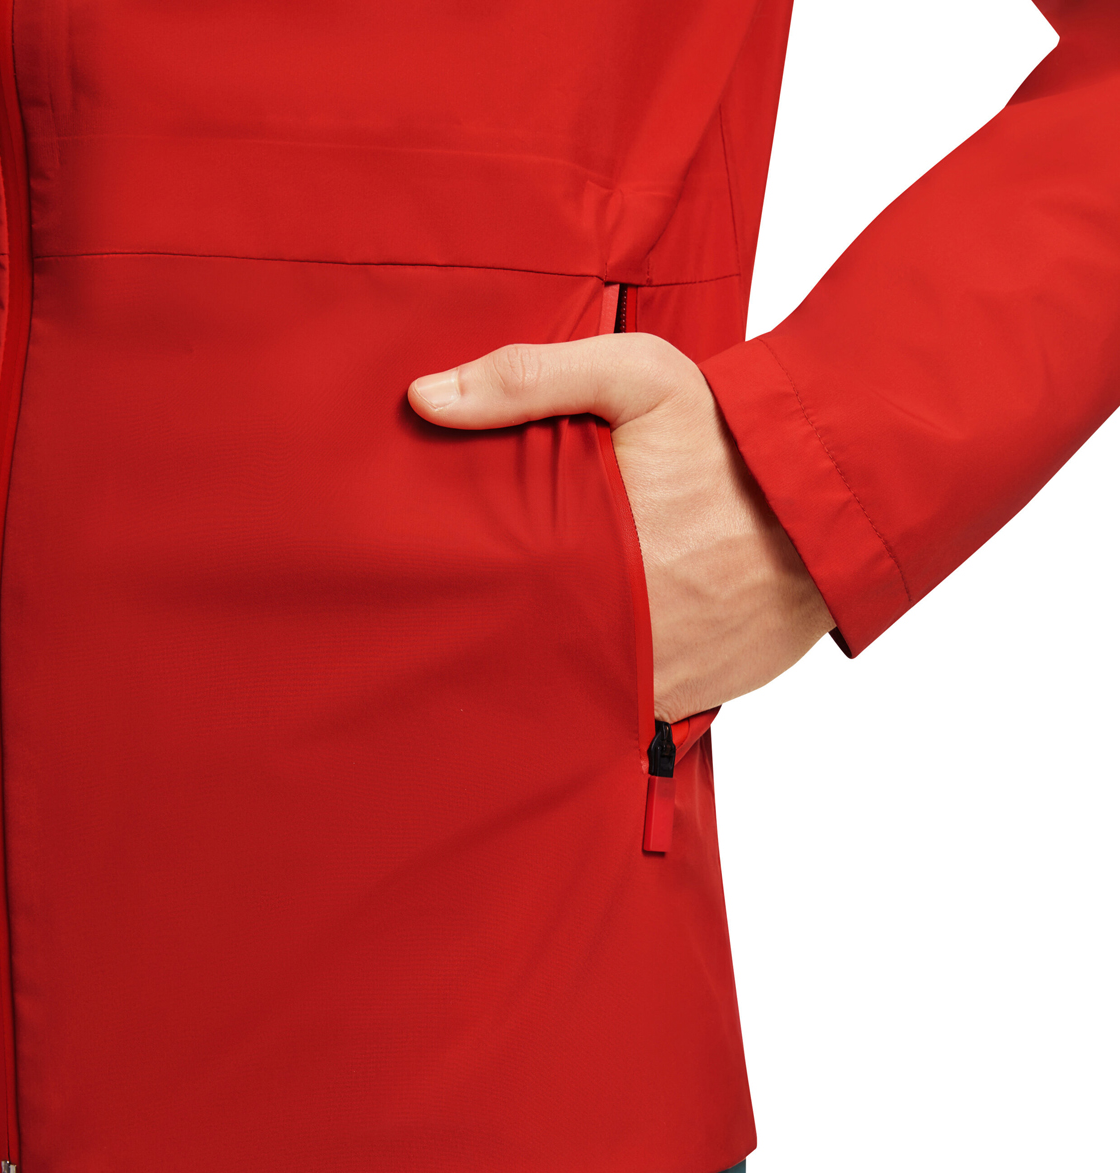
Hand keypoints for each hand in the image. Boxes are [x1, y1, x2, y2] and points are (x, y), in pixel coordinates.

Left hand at [408, 333, 834, 722]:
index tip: (439, 597)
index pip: (489, 610)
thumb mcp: (635, 378)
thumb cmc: (730, 439)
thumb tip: (424, 398)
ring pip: (580, 693)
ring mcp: (661, 679)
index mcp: (584, 567)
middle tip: (482, 622)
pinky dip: (617, 689)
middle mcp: (619, 638)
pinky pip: (635, 706)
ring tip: (543, 641)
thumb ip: (528, 379)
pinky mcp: (697, 696)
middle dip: (505, 644)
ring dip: (561, 673)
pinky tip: (604, 655)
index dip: (461, 606)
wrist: (834, 495)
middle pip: (528, 660)